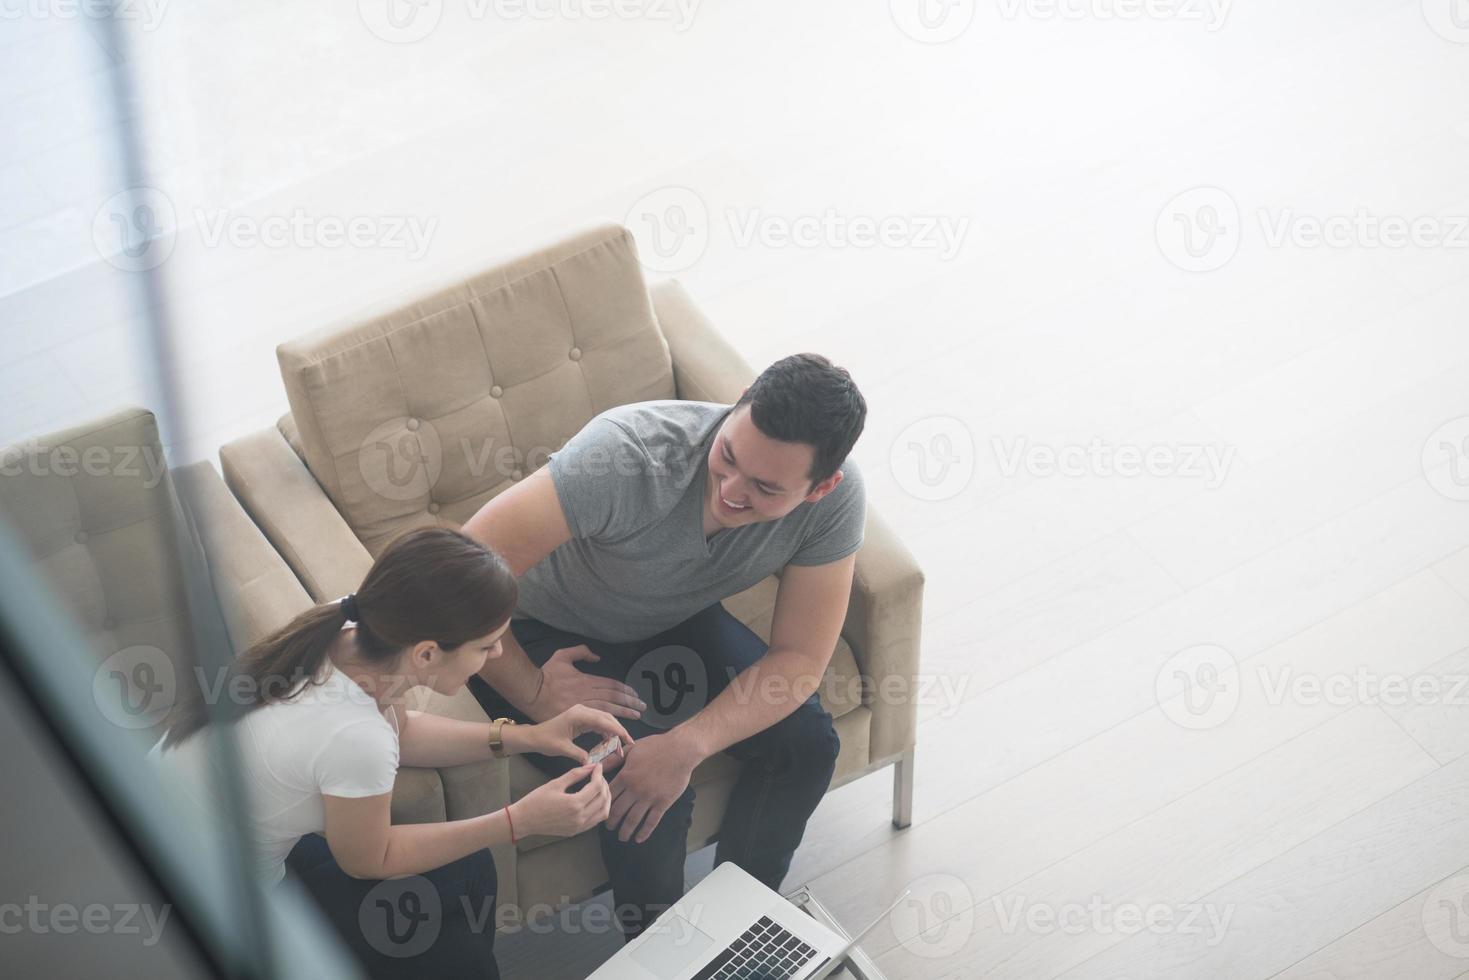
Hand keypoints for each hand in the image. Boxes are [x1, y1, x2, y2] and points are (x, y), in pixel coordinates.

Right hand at [510, 764, 611, 838]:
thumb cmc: (536, 800)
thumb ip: (575, 774)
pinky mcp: (576, 831)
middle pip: (603, 798)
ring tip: (600, 787)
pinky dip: (600, 809)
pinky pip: (596, 820)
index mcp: (574, 804)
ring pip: (603, 812)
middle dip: (604, 784)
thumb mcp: (555, 783)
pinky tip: (594, 800)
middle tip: (598, 775)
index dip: (599, 774)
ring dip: (605, 798)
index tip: (597, 766)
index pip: (596, 786)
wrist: (523, 820)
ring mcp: (579, 827)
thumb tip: (590, 766)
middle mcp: (580, 817)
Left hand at [522, 705, 633, 774]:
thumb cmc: (545, 740)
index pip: (604, 721)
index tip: (627, 740)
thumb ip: (579, 755)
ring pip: (605, 721)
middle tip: (628, 744)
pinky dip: (605, 733)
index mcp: (579, 714)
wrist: (534, 736)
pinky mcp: (582, 719)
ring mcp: (583, 713)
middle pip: (607, 718)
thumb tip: (593, 764)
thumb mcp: (563, 749)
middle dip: (619, 731)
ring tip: (619, 748)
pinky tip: (608, 744)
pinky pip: (598, 724)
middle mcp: (583, 710)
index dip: (617, 730)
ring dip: (613, 733)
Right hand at [531, 645, 645, 721]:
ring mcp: (581, 706)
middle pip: (613, 698)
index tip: (635, 694)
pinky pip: (595, 721)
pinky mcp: (575, 718)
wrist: (530, 693)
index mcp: (585, 680)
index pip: (611, 685)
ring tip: (636, 716)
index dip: (625, 690)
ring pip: (607, 710)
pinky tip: (617, 727)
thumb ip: (580, 652)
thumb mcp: (562, 656)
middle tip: (642, 707)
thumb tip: (597, 657)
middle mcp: (586, 693)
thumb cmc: (546, 675)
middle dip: (629, 702)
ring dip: (623, 713)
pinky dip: (607, 723)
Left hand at [605, 732, 701, 843]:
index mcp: (625, 776)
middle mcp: (635, 790)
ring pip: (633, 820)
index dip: (603, 805)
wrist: (681, 750)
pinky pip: (652, 821)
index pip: (609, 796)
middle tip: (609, 828)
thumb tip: (598, 765)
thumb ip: (614, 759)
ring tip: (622, 837)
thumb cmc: (656, 746)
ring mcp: (649, 798)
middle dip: (611, 822)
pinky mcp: (663, 803)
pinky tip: (639, 839)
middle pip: (618, 811)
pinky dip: (644, 832)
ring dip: (625, 831)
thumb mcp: (632, 749)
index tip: (601, 810)